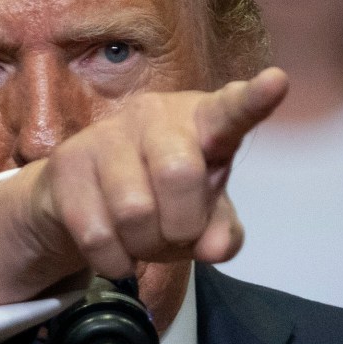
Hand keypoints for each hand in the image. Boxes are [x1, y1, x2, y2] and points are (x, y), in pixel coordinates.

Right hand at [0, 68, 287, 308]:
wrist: (77, 198)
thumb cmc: (157, 198)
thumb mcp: (201, 216)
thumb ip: (221, 230)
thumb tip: (214, 248)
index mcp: (200, 121)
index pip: (231, 111)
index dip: (254, 100)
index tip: (276, 83)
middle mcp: (153, 115)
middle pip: (180, 174)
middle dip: (181, 226)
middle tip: (174, 235)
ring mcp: (106, 135)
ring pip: (135, 210)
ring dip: (144, 246)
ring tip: (140, 240)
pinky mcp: (66, 165)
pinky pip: (98, 234)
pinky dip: (114, 260)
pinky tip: (115, 252)